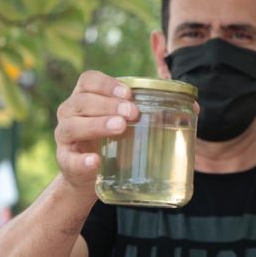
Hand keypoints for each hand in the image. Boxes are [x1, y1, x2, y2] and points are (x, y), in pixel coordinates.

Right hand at [54, 70, 139, 191]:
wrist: (90, 175)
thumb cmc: (111, 141)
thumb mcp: (123, 122)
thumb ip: (144, 112)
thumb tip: (190, 108)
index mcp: (83, 98)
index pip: (88, 81)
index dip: (107, 84)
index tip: (128, 93)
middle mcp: (69, 113)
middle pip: (82, 101)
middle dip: (108, 104)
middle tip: (132, 113)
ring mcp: (64, 138)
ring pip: (73, 126)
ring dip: (97, 125)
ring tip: (120, 127)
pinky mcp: (65, 161)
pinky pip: (69, 159)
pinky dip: (82, 160)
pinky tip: (95, 161)